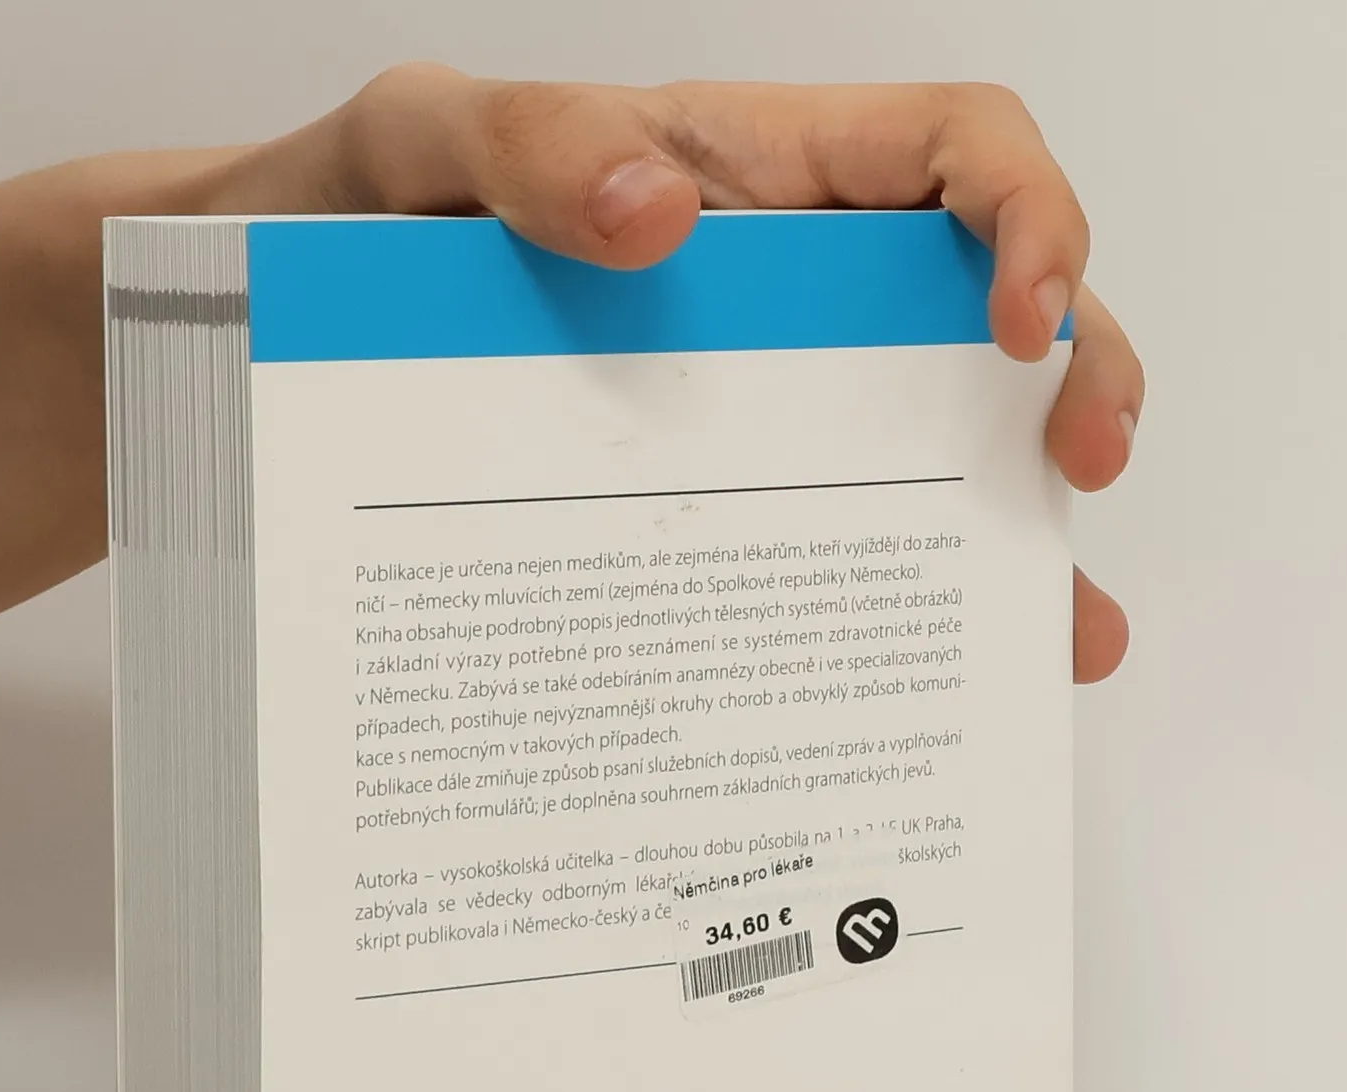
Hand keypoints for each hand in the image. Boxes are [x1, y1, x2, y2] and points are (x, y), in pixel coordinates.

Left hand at [210, 67, 1140, 682]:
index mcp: (755, 178)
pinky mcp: (714, 513)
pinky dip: (894, 616)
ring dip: (1019, 527)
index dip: (1026, 216)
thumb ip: (531, 150)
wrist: (264, 351)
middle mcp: (789, 300)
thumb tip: (663, 217)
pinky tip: (937, 687)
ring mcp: (761, 415)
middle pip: (991, 311)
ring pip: (938, 449)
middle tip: (1083, 460)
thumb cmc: (351, 220)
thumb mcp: (424, 149)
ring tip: (1054, 627)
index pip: (955, 152)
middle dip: (1075, 374)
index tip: (1019, 319)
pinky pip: (826, 552)